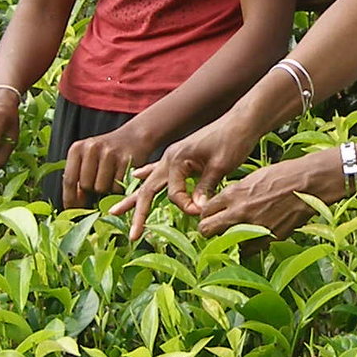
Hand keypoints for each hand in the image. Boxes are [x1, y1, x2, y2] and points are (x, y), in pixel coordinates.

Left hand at [59, 122, 157, 207]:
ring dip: (106, 190)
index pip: (68, 180)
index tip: (71, 210)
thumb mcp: (87, 159)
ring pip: (101, 188)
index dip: (70, 198)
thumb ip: (78, 178)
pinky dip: (118, 188)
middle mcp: (91, 148)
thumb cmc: (106, 152)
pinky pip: (117, 186)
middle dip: (91, 190)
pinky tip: (121, 176)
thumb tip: (72, 205)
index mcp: (77, 148)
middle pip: (85, 186)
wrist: (134, 137)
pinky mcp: (125, 160)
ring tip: (111, 178)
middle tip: (100, 182)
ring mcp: (109, 153)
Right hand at [109, 113, 264, 238]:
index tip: (201, 211)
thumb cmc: (233, 140)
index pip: (173, 193)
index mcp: (177, 159)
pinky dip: (146, 174)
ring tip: (116, 211)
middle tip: (133, 235)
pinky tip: (135, 176)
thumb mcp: (221, 165)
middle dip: (139, 213)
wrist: (240, 121)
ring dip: (134, 198)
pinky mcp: (180, 156)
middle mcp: (169, 157)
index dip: (186, 206)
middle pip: (149, 189)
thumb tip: (196, 209)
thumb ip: (206, 187)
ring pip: (149, 181)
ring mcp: (172, 156)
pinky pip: (157, 169)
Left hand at [194, 150, 344, 235]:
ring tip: (240, 233)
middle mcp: (239, 212)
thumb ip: (235, 193)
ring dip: (231, 240)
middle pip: (206, 230)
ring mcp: (253, 227)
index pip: (205, 211)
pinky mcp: (268, 238)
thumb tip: (225, 205)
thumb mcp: (252, 178)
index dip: (206, 215)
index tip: (210, 218)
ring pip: (227, 243)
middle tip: (215, 231)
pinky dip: (249, 246)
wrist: (308, 183)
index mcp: (233, 194)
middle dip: (208, 231)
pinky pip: (249, 250)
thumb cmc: (283, 175)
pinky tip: (254, 239)